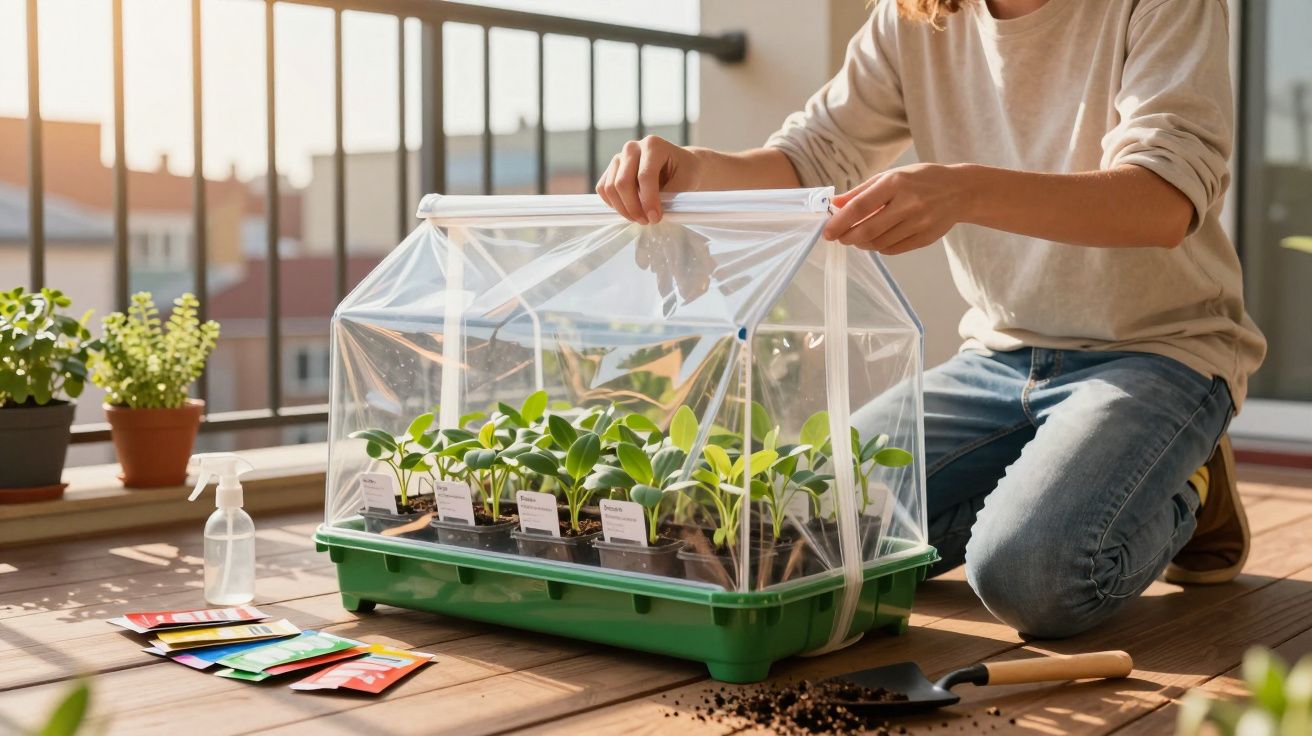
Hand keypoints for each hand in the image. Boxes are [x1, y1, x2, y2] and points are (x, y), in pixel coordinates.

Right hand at [596, 135, 703, 223]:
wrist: (680, 165)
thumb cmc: (685, 172)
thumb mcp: (685, 182)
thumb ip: (669, 196)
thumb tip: (651, 213)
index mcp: (653, 145)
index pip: (645, 176)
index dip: (649, 200)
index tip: (655, 218)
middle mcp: (632, 147)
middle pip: (623, 182)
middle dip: (633, 207)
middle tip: (647, 221)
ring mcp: (619, 157)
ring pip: (610, 187)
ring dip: (623, 209)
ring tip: (639, 218)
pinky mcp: (611, 169)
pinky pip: (603, 189)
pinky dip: (613, 204)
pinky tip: (629, 211)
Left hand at [822, 163, 973, 254]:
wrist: (960, 191)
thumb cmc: (920, 180)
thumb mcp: (891, 176)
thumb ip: (861, 191)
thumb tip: (835, 203)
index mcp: (896, 183)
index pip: (860, 207)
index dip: (840, 222)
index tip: (827, 231)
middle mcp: (908, 203)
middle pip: (868, 230)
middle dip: (848, 237)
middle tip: (839, 237)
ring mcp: (919, 223)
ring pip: (879, 243)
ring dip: (862, 243)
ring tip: (857, 237)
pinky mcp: (926, 238)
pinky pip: (893, 249)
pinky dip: (879, 247)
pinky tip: (876, 240)